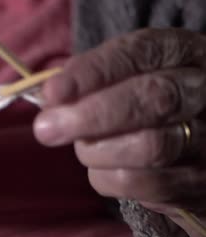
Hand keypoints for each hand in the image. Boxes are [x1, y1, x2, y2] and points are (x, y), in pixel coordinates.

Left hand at [33, 28, 205, 236]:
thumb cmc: (137, 103)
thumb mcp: (119, 77)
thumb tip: (50, 98)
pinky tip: (102, 168)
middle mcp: (204, 90)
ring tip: (82, 148)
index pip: (139, 53)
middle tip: (46, 129)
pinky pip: (144, 184)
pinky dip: (107, 178)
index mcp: (183, 52)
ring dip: (97, 151)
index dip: (93, 73)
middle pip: (154, 99)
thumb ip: (88, 80)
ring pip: (151, 146)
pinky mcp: (199, 183)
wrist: (186, 148)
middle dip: (91, 116)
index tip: (52, 93)